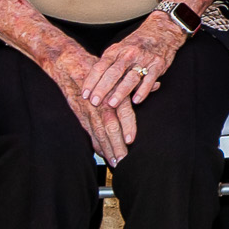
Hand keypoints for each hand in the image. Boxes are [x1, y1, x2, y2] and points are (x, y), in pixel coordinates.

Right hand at [37, 42, 135, 161]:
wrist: (70, 65)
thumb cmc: (100, 68)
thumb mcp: (119, 72)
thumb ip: (137, 82)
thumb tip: (158, 85)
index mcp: (112, 92)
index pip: (122, 112)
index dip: (127, 126)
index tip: (131, 140)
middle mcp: (100, 104)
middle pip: (109, 127)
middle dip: (117, 145)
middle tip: (124, 160)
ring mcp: (88, 111)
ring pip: (99, 134)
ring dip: (107, 149)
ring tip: (116, 162)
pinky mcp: (80, 116)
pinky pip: (90, 133)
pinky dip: (96, 144)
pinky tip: (103, 155)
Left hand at [81, 11, 183, 114]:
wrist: (161, 30)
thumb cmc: (136, 44)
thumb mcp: (118, 49)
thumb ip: (108, 65)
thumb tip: (92, 84)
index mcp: (116, 50)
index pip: (100, 67)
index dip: (91, 81)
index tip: (85, 95)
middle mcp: (128, 54)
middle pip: (113, 73)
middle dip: (102, 88)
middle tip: (95, 102)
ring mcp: (144, 58)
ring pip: (130, 77)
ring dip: (120, 92)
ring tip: (112, 104)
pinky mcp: (158, 64)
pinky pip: (150, 79)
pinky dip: (143, 91)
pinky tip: (136, 101)